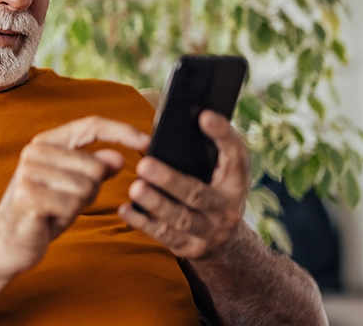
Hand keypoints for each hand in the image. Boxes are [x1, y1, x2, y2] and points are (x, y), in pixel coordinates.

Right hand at [0, 116, 148, 277]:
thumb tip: (118, 156)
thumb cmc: (44, 213)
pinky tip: (49, 219)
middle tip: (66, 202)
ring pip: (86, 186)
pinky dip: (67, 216)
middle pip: (95, 165)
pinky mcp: (28, 194)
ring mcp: (29, 171)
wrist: (7, 244)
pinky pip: (73, 204)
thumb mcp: (74, 188)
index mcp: (46, 142)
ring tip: (55, 210)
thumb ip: (95, 170)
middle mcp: (35, 151)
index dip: (122, 131)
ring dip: (77, 205)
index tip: (147, 141)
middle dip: (90, 190)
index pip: (90, 126)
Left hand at [118, 110, 250, 260]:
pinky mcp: (191, 248)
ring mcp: (209, 231)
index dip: (222, 134)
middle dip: (171, 180)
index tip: (204, 115)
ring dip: (156, 203)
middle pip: (198, 193)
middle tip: (145, 164)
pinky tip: (126, 209)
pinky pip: (165, 236)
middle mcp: (227, 208)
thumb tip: (189, 114)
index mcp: (237, 181)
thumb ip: (211, 147)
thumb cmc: (218, 192)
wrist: (229, 243)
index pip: (236, 155)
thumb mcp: (224, 172)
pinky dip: (143, 223)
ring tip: (136, 188)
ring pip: (181, 218)